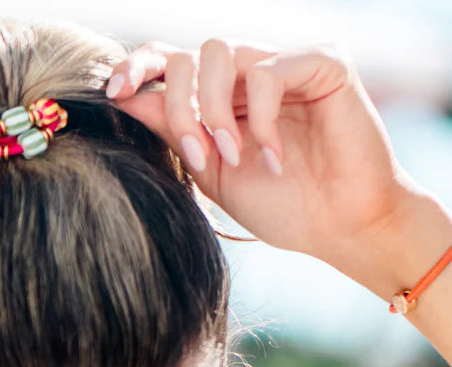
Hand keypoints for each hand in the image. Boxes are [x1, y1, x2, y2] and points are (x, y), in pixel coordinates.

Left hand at [106, 39, 414, 263]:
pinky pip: (269, 70)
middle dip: (179, 107)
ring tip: (232, 157)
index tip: (113, 93)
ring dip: (214, 110)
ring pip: (221, 53)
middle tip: (198, 155)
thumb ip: (175, 133)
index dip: (138, 68)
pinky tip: (274, 157)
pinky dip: (262, 119)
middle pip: (186, 57)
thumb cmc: (280, 206)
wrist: (338, 228)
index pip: (170, 62)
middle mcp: (249, 73)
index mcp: (220, 98)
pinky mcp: (323, 62)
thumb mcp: (211, 172)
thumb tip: (126, 99)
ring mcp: (285, 63)